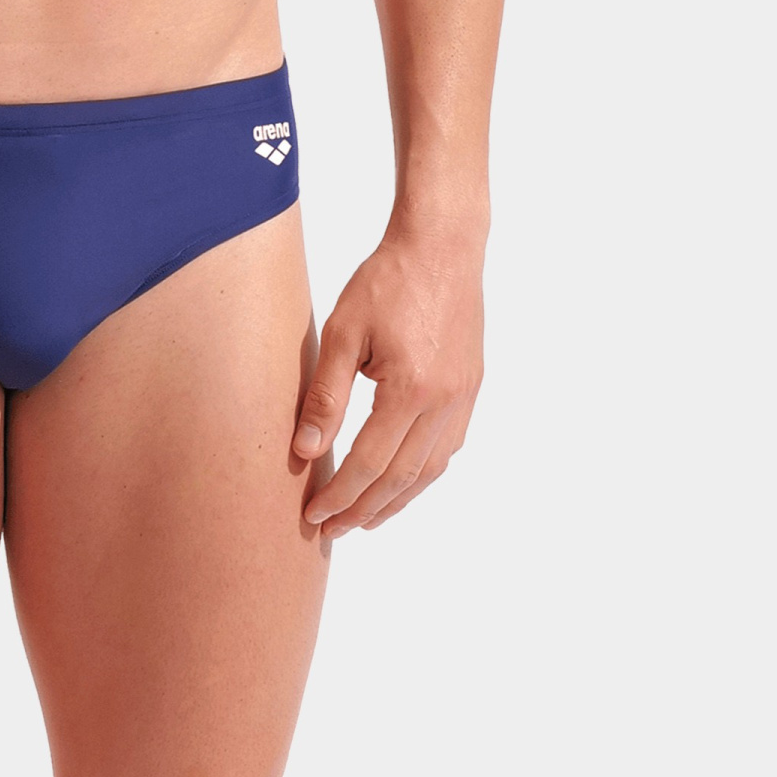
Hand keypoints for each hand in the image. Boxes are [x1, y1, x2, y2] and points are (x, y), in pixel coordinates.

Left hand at [291, 228, 483, 538]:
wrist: (442, 245)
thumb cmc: (386, 280)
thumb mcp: (344, 331)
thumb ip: (326, 394)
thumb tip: (306, 450)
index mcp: (411, 390)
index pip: (370, 464)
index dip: (341, 496)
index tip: (314, 517)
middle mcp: (444, 403)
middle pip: (402, 478)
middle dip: (365, 510)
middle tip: (332, 531)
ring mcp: (464, 397)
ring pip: (430, 470)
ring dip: (396, 501)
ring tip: (364, 519)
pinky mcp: (471, 387)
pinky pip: (448, 448)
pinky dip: (422, 474)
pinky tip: (402, 481)